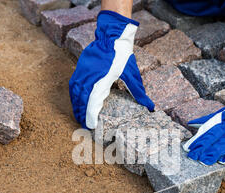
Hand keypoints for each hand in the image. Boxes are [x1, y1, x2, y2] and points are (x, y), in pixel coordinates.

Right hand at [69, 10, 153, 128]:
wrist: (112, 35)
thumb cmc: (122, 55)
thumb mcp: (132, 74)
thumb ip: (138, 92)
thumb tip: (150, 106)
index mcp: (103, 79)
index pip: (93, 101)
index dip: (90, 115)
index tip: (90, 126)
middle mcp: (90, 76)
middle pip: (82, 99)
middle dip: (81, 113)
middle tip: (83, 124)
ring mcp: (83, 70)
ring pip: (75, 92)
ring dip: (76, 105)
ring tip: (79, 115)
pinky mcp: (80, 67)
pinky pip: (73, 84)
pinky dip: (74, 95)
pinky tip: (77, 101)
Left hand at [183, 83, 224, 164]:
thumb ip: (209, 119)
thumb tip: (191, 123)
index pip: (209, 129)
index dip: (198, 139)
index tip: (189, 148)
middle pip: (215, 136)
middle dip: (203, 147)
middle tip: (193, 157)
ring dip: (215, 152)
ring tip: (204, 161)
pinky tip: (223, 160)